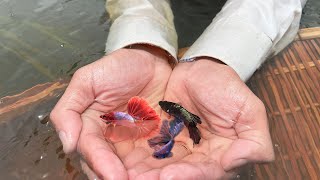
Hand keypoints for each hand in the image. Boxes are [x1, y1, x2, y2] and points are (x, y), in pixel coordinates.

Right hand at [50, 45, 171, 178]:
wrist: (151, 60)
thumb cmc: (118, 68)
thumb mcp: (87, 81)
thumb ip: (69, 110)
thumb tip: (67, 145)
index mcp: (90, 128)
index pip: (91, 151)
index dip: (100, 164)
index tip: (114, 176)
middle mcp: (110, 141)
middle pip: (108, 166)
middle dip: (117, 176)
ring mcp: (133, 143)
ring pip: (130, 168)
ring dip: (137, 177)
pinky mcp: (154, 141)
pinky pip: (153, 159)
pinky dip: (155, 169)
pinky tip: (162, 174)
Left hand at [129, 58, 273, 178]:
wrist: (200, 68)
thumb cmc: (226, 88)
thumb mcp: (250, 111)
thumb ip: (254, 142)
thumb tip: (238, 163)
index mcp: (219, 156)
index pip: (205, 172)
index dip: (189, 176)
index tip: (169, 176)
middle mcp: (196, 156)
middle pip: (178, 173)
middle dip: (158, 177)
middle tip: (139, 179)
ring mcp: (175, 147)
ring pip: (159, 165)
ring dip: (144, 172)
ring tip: (127, 174)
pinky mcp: (158, 136)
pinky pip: (145, 148)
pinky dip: (135, 156)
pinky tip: (122, 161)